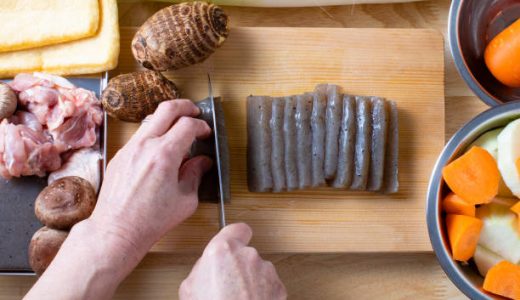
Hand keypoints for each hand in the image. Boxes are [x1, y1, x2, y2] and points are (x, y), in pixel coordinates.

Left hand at [90, 99, 211, 256]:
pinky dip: (153, 134)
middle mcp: (145, 146)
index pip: (188, 125)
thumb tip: (202, 163)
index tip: (205, 133)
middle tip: (195, 112)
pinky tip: (160, 150)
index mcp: (164, 155)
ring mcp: (129, 148)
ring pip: (151, 120)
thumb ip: (195, 175)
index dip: (201, 125)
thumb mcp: (185, 200)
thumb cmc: (150, 220)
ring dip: (167, 120)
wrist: (116, 230)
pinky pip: (139, 135)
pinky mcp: (120, 155)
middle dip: (185, 106)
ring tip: (178, 131)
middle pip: (167, 109)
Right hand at [179, 223, 286, 299]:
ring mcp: (266, 270)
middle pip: (245, 253)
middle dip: (239, 266)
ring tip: (238, 299)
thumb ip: (202, 268)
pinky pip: (269, 285)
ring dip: (251, 281)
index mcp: (223, 250)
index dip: (235, 236)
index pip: (237, 229)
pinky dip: (263, 293)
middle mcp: (247, 255)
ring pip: (258, 270)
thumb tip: (208, 268)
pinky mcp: (278, 287)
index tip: (232, 244)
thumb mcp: (189, 287)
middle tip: (227, 285)